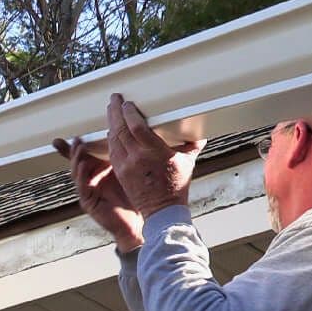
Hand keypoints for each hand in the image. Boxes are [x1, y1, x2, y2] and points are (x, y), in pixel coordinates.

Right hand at [53, 136, 143, 252]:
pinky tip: (83, 165)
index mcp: (101, 170)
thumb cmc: (137, 197)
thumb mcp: (131, 171)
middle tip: (77, 138)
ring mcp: (89, 191)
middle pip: (78, 161)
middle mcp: (93, 179)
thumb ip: (128, 156)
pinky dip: (81, 176)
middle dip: (74, 149)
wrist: (139, 222)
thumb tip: (136, 134)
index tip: (78, 132)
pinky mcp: (89, 202)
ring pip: (77, 172)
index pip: (88, 154)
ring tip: (79, 147)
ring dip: (76, 159)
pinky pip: (82, 187)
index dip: (81, 144)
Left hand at [105, 93, 205, 217]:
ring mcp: (126, 166)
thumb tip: (200, 133)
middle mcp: (137, 158)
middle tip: (114, 100)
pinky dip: (111, 138)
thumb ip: (192, 145)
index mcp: (155, 153)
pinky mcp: (120, 173)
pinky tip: (111, 131)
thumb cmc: (176, 187)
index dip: (129, 113)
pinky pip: (112, 151)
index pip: (136, 126)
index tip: (128, 103)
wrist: (162, 211)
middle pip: (120, 129)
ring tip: (111, 111)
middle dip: (115, 112)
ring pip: (113, 139)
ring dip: (111, 123)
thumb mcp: (187, 163)